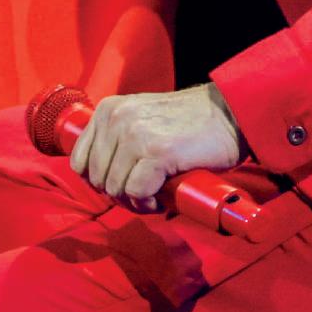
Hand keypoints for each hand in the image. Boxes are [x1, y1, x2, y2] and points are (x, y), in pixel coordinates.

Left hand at [69, 84, 246, 212]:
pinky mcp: (157, 152)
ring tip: (156, 193)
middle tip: (145, 192)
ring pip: (115, 189)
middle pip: (96, 179)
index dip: (99, 180)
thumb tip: (98, 177)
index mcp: (109, 109)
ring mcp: (136, 135)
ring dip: (135, 200)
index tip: (122, 183)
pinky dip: (149, 202)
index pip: (79, 161)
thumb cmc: (191, 123)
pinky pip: (137, 193)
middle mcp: (118, 118)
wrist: (232, 114)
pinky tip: (162, 196)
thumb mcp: (143, 118)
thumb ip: (118, 136)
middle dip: (119, 193)